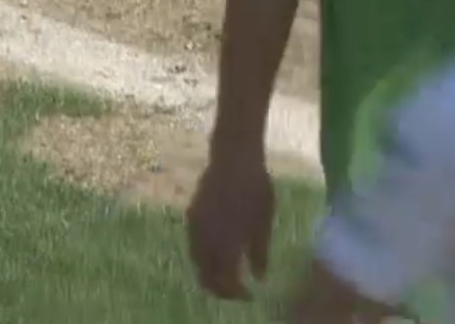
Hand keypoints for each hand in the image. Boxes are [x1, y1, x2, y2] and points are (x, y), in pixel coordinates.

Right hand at [185, 148, 275, 299]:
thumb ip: (260, 251)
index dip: (236, 293)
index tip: (249, 295)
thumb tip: (259, 278)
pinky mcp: (191, 216)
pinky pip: (193, 246)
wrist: (233, 159)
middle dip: (220, 288)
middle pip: (206, 277)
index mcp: (224, 245)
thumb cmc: (256, 188)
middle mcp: (205, 241)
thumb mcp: (263, 221)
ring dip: (210, 273)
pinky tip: (217, 253)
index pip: (225, 281)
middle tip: (236, 290)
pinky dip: (204, 257)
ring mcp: (195, 228)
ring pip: (196, 262)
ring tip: (227, 275)